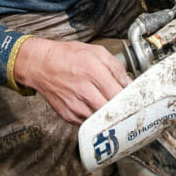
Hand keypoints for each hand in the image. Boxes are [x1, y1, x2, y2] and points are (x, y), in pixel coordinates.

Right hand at [13, 37, 130, 123]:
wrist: (42, 65)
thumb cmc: (68, 56)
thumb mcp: (96, 52)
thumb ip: (116, 67)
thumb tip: (128, 82)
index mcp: (94, 73)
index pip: (119, 94)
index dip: (129, 99)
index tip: (134, 99)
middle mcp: (84, 91)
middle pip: (112, 111)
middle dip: (121, 109)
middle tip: (124, 105)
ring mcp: (76, 106)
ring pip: (101, 119)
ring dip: (108, 115)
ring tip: (108, 105)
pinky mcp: (69, 116)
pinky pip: (89, 123)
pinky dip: (94, 117)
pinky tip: (94, 106)